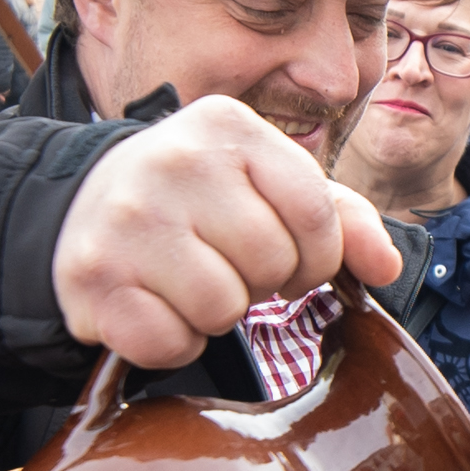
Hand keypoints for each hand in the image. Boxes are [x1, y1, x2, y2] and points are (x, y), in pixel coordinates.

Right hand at [53, 93, 399, 367]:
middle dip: (259, 281)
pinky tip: (155, 305)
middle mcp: (174, 160)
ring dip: (215, 314)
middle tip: (224, 263)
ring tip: (188, 281)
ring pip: (222, 309)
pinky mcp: (93, 275)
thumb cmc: (197, 199)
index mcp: (228, 126)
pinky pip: (170, 343)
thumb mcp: (269, 184)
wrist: (82, 206)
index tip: (288, 260)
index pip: (317, 217)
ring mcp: (129, 217)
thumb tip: (387, 268)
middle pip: (272, 263)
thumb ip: (340, 219)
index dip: (316, 258)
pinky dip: (172, 342)